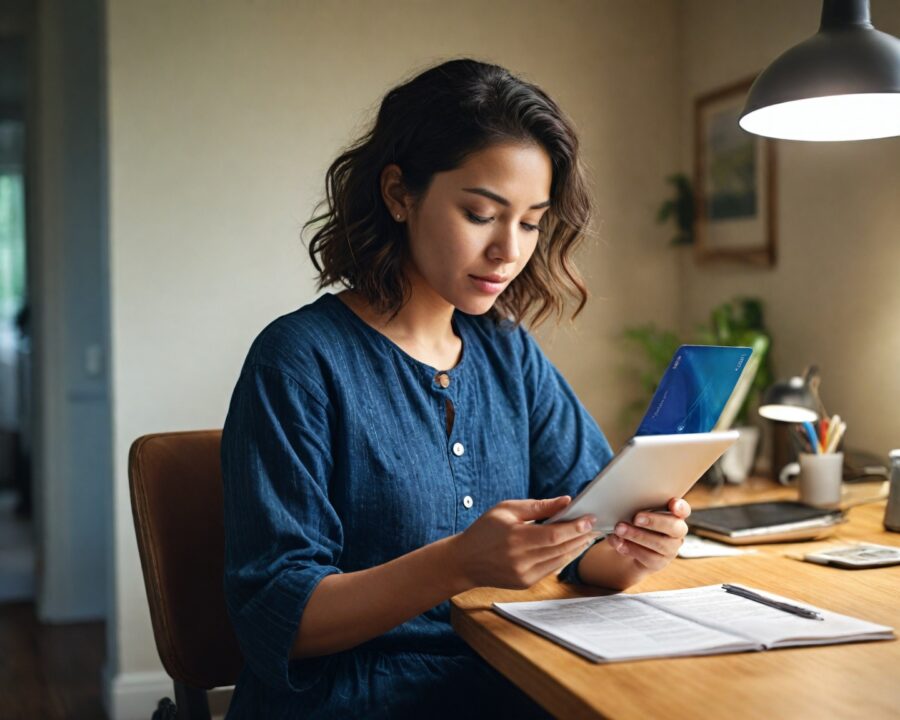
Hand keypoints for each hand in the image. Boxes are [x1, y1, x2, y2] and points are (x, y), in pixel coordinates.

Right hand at [450, 497, 597, 590]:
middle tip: (593, 525)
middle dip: (580, 536)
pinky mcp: (525, 583)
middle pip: (560, 548)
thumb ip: (538, 506)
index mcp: (515, 538)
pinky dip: (563, 558)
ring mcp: (524, 574)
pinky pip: (551, 569)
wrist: (464, 561)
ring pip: (559, 560)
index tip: (590, 518)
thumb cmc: (484, 530)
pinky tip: (570, 548)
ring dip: (575, 548)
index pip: (554, 534)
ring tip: (586, 536)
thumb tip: (566, 501)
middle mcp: (521, 559)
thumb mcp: (506, 510)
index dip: (575, 527)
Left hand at [606, 497, 690, 571]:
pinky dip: (632, 549)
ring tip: (620, 530)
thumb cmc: (634, 524)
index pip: (683, 510)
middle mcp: (676, 531)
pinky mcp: (660, 562)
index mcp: (673, 514)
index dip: (680, 507)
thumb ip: (634, 509)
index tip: (673, 504)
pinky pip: (649, 558)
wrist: (628, 548)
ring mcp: (670, 548)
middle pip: (674, 527)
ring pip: (660, 544)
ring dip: (638, 536)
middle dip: (654, 521)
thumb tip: (621, 509)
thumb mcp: (634, 513)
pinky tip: (620, 544)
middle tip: (636, 518)